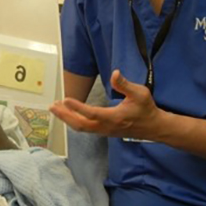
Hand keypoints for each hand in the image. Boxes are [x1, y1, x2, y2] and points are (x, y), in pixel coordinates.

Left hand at [50, 69, 167, 138]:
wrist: (153, 127)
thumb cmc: (146, 109)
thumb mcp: (140, 93)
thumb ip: (125, 84)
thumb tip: (115, 73)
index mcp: (114, 117)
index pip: (92, 113)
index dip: (78, 107)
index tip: (66, 99)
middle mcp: (106, 126)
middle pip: (80, 124)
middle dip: (65, 115)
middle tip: (53, 106)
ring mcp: (104, 131)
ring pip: (81, 127)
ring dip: (67, 118)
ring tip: (57, 108)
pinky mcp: (104, 131)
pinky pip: (85, 128)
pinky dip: (74, 121)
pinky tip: (69, 114)